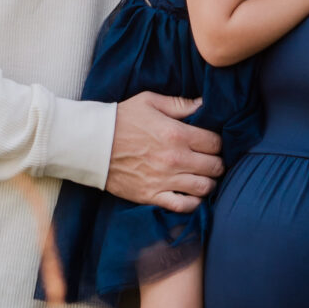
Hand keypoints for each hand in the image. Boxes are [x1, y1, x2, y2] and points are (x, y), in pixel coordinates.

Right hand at [104, 92, 223, 212]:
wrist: (90, 144)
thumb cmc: (120, 119)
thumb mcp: (149, 101)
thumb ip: (179, 104)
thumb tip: (203, 104)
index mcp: (176, 134)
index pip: (215, 142)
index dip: (218, 143)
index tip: (212, 143)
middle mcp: (175, 159)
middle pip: (214, 166)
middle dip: (217, 162)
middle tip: (212, 160)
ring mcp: (164, 179)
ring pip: (204, 187)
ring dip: (209, 182)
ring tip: (204, 177)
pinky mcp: (152, 195)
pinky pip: (183, 206)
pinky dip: (193, 203)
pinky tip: (192, 195)